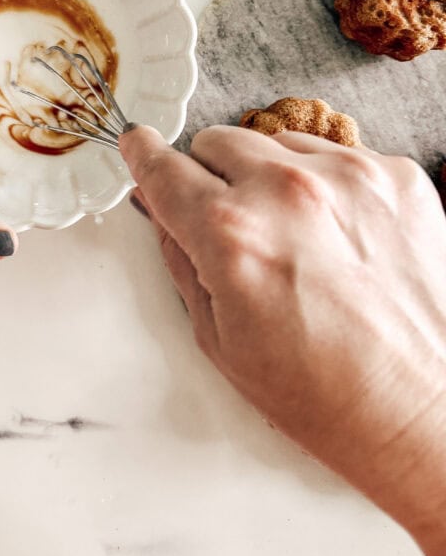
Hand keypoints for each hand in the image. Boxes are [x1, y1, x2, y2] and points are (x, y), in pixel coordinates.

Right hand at [120, 124, 445, 555]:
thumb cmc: (328, 398)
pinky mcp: (398, 176)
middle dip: (212, 177)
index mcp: (233, 235)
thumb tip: (165, 215)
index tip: (138, 144)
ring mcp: (350, 176)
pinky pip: (335, 156)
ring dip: (270, 178)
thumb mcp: (221, 341)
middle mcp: (288, 191)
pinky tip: (340, 238)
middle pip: (217, 141)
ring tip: (296, 239)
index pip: (164, 169)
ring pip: (276, 143)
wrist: (428, 414)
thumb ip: (182, 262)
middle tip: (232, 226)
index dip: (144, 156)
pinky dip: (325, 186)